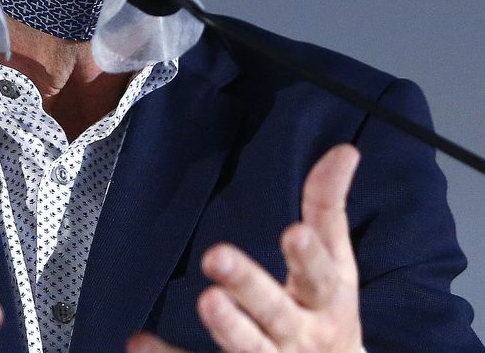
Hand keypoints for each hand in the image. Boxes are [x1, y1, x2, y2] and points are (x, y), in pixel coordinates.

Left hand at [127, 144, 362, 352]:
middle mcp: (299, 333)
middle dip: (249, 285)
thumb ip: (330, 210)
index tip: (293, 232)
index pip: (319, 275)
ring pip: (247, 346)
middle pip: (275, 310)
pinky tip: (140, 342)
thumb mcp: (338, 264)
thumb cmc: (328, 314)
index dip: (307, 256)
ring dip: (226, 326)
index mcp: (325, 300)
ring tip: (206, 299)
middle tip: (217, 255)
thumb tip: (344, 151)